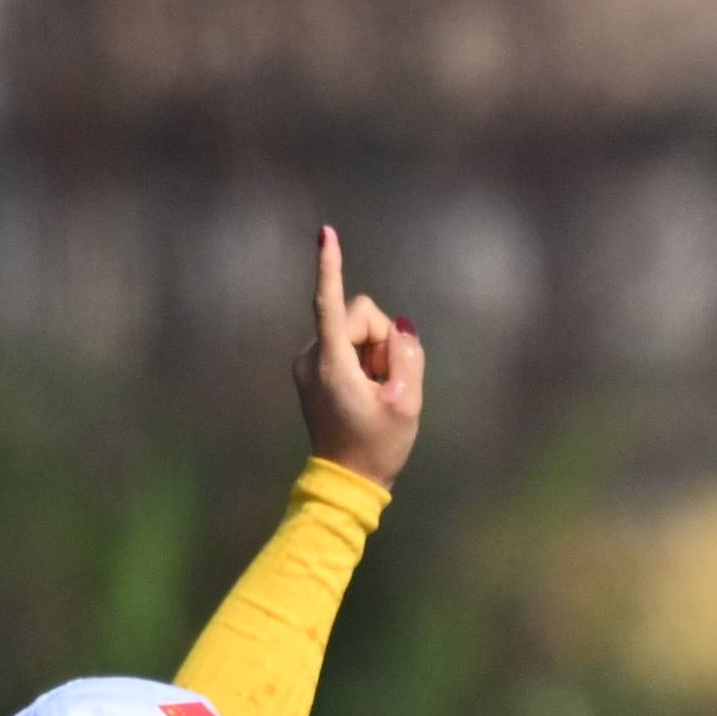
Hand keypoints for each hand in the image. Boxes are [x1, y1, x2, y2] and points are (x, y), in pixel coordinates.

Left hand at [298, 224, 424, 486]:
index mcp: (331, 364)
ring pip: (352, 330)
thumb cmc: (377, 446)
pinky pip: (344, 345)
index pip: (329, 303)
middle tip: (387, 382)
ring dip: (372, 353)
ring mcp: (307, 363)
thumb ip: (408, 356)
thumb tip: (399, 327)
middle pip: (356, 316)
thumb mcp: (406, 405)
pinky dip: (361, 361)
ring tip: (375, 392)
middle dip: (379, 339)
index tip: (326, 234)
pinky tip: (364, 392)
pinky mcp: (311, 370)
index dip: (330, 266)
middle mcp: (311, 357)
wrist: (346, 482)